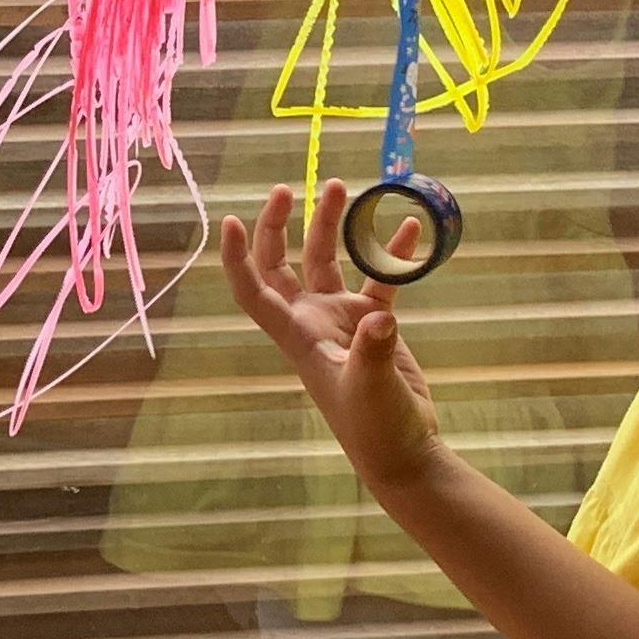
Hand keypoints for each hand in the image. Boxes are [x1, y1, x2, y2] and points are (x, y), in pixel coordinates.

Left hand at [218, 182, 447, 491]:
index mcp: (297, 335)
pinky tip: (408, 228)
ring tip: (343, 187)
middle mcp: (312, 321)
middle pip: (282, 264)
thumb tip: (378, 322)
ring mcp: (342, 321)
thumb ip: (373, 352)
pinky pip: (378, 278)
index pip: (253, 290)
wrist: (405, 452)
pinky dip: (390, 253)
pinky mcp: (374, 325)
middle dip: (280, 225)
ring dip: (333, 226)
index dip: (236, 258)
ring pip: (328, 261)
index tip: (230, 220)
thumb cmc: (376, 428)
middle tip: (290, 189)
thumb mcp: (371, 389)